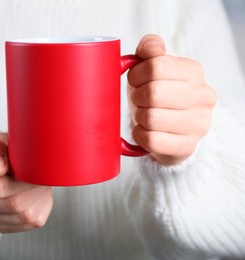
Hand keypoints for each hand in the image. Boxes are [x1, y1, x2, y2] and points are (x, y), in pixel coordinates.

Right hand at [0, 133, 52, 232]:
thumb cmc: (0, 151)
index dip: (25, 180)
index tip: (38, 169)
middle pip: (13, 205)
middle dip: (34, 190)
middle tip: (42, 175)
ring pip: (24, 217)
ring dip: (39, 198)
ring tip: (38, 182)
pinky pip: (30, 224)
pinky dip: (40, 207)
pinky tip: (35, 194)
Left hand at [127, 34, 216, 164]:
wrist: (168, 130)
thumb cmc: (156, 96)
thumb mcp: (151, 69)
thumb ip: (149, 50)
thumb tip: (150, 46)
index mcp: (193, 71)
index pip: (156, 66)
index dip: (136, 74)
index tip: (135, 81)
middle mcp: (202, 96)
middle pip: (153, 93)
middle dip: (137, 97)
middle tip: (139, 100)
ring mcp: (198, 123)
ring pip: (151, 118)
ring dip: (139, 116)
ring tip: (144, 115)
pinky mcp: (187, 146)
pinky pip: (151, 140)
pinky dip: (140, 135)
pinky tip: (145, 130)